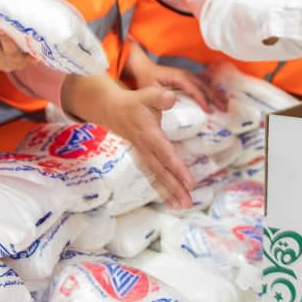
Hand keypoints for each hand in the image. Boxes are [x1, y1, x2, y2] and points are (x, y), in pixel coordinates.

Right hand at [62, 74, 193, 208]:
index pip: (165, 154)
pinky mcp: (143, 158)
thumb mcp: (146, 95)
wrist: (112, 111)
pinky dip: (162, 188)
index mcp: (148, 134)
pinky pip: (153, 175)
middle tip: (188, 203)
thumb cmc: (134, 103)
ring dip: (169, 192)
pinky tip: (171, 200)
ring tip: (181, 206)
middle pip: (161, 172)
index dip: (177, 168)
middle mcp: (145, 148)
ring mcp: (143, 155)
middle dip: (174, 188)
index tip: (190, 182)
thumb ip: (160, 97)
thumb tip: (171, 98)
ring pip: (157, 176)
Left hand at [123, 46, 226, 111]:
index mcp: (178, 77)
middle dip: (215, 98)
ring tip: (225, 105)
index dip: (202, 100)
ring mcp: (188, 75)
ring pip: (205, 85)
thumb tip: (173, 99)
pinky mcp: (188, 78)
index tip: (209, 111)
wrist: (144, 68)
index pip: (194, 90)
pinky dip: (211, 92)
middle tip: (225, 110)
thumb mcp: (150, 88)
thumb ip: (160, 94)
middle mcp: (186, 75)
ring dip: (216, 95)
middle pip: (204, 87)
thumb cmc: (147, 79)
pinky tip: (218, 99)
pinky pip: (202, 84)